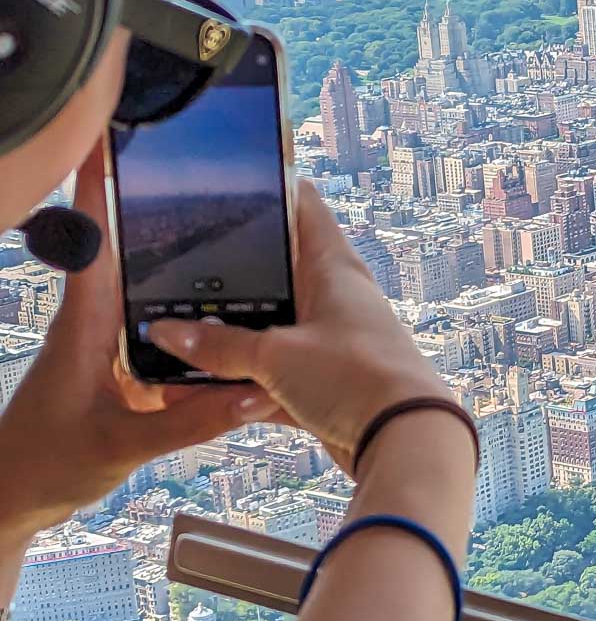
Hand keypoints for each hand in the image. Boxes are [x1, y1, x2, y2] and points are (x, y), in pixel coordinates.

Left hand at [0, 151, 277, 544]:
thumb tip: (255, 393)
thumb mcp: (121, 446)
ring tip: (240, 244)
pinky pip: (166, 336)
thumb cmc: (44, 465)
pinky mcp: (123, 368)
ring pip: (154, 293)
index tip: (115, 131)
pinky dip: (197, 328)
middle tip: (209, 172)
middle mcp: (97, 322)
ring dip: (187, 270)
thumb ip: (190, 421)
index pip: (91, 235)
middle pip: (131, 248)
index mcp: (84, 323)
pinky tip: (234, 333)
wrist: (13, 499)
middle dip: (163, 207)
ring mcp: (110, 344)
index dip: (96, 180)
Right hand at [149, 181, 449, 473]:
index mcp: (332, 267)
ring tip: (178, 342)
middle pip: (276, 273)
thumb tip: (165, 333)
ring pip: (272, 330)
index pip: (302, 206)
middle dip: (230, 280)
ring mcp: (334, 341)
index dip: (269, 186)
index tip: (230, 179)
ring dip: (231, 342)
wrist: (404, 441)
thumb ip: (218, 346)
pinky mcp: (329, 384)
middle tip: (177, 274)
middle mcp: (336, 297)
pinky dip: (244, 387)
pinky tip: (203, 395)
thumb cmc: (355, 378)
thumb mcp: (275, 355)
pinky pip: (276, 378)